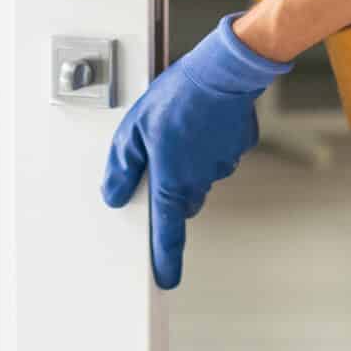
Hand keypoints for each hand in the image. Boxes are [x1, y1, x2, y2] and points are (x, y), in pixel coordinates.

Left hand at [100, 13, 290, 287]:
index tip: (165, 279)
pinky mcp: (236, 148)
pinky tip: (201, 120)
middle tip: (161, 156)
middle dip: (172, 189)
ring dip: (189, 161)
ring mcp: (220, 166)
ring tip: (180, 127)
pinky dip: (209, 144)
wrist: (224, 71)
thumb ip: (122, 167)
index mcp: (171, 182)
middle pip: (183, 201)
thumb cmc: (178, 97)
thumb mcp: (133, 130)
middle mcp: (198, 181)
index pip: (167, 234)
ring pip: (200, 176)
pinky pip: (218, 154)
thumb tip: (114, 194)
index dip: (165, 260)